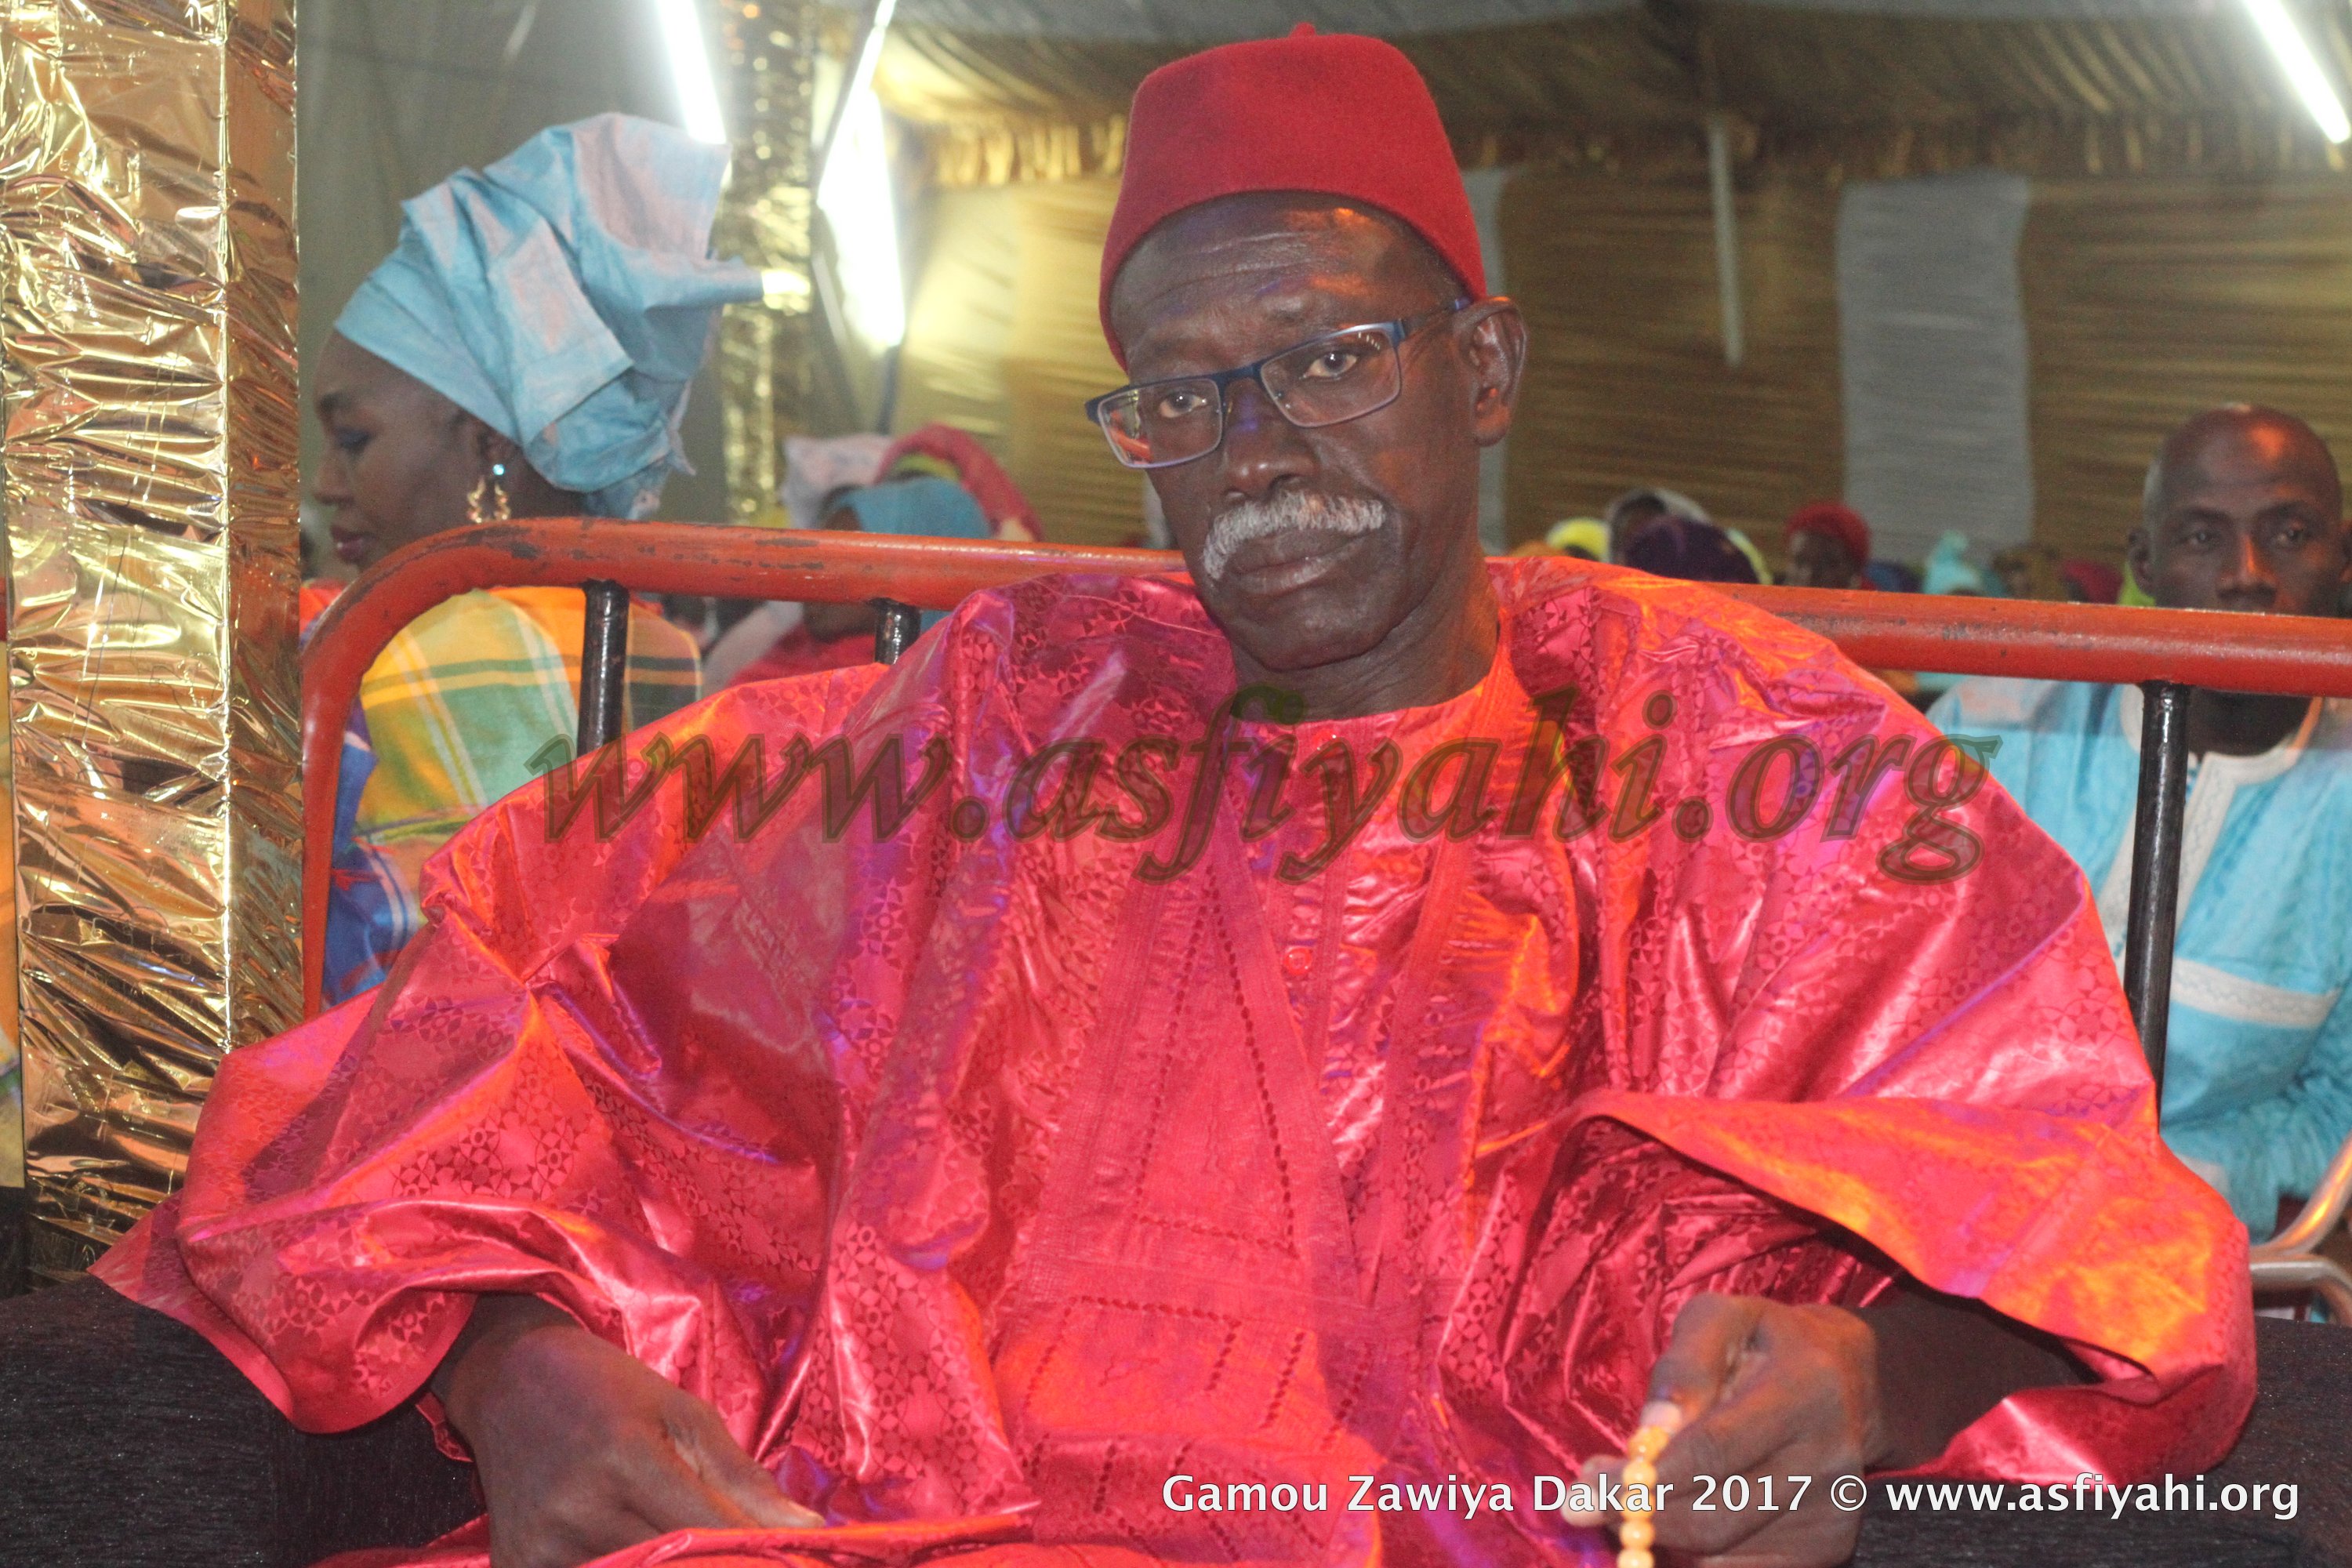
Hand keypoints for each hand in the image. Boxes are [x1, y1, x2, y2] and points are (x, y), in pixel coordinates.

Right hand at [434, 1296, 819, 1567]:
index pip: (706, 1533)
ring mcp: (541, 1547)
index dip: (755, 1551)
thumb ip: (744, 1480)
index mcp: (627, 1459)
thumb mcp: (684, 1413)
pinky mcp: (516, 1566)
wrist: (509, 1381)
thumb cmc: (608, 1389)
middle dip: (718, 1563)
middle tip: (740, 1549)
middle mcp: (577, 1510)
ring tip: (686, 1543)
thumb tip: (812, 1532)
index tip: (794, 1556)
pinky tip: (637, 1549)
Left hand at [1569, 1293, 1878, 1567]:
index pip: (1713, 1453)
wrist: (1850, 1379)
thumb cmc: (1765, 1342)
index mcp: (1801, 1391)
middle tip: (1584, 1502)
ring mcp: (1832, 1511)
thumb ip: (1684, 1366)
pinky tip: (1673, 1516)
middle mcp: (1826, 1460)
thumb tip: (1651, 1430)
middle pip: (1714, 1516)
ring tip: (1629, 1497)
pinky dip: (1694, 1553)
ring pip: (1721, 1551)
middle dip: (1638, 1517)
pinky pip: (1743, 1567)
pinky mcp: (1829, 1545)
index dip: (1643, 1480)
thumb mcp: (1722, 1319)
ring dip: (1659, 1534)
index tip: (1582, 1491)